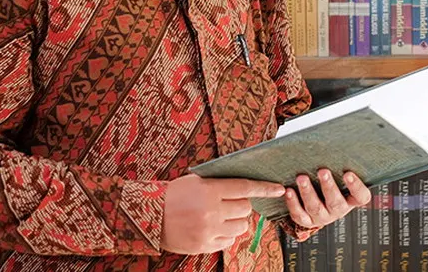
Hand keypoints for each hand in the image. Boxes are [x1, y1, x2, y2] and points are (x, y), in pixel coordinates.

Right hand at [160, 174, 285, 254]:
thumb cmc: (173, 194)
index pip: (245, 188)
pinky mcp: (204, 246)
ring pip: (240, 227)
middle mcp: (211, 211)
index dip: (264, 189)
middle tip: (231, 204)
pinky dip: (226, 236)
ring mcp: (208, 231)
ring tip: (222, 217)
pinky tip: (214, 229)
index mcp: (209, 190)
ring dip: (236, 222)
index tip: (279, 189)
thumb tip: (246, 189)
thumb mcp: (195, 181)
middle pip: (245, 209)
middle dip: (243, 206)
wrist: (148, 215)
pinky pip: (228, 242)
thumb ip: (220, 184)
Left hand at [285, 169, 371, 228]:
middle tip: (322, 171)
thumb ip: (339, 165)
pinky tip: (289, 191)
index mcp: (351, 199)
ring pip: (316, 208)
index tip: (348, 173)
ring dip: (308, 192)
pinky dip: (293, 203)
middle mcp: (338, 210)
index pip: (361, 197)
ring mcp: (322, 217)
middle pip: (336, 203)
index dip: (356, 187)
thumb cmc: (329, 181)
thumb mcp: (338, 175)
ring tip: (301, 178)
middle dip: (328, 187)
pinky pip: (299, 215)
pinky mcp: (307, 221)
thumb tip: (336, 141)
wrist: (316, 201)